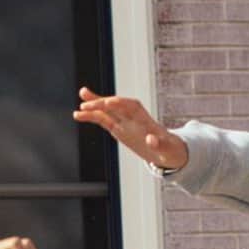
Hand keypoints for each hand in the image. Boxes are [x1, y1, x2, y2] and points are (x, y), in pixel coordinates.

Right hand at [74, 87, 188, 173]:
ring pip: (107, 110)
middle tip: (85, 103)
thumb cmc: (169, 149)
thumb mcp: (166, 149)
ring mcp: (125, 122)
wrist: (168, 152)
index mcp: (145, 119)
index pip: (130, 106)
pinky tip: (79, 114)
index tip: (107, 102)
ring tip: (80, 96)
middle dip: (102, 102)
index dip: (119, 104)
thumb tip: (150, 140)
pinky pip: (104, 120)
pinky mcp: (119, 129)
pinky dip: (92, 116)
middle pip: (116, 105)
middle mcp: (133, 117)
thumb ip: (158, 144)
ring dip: (94, 104)